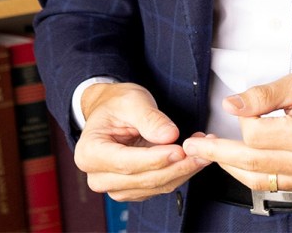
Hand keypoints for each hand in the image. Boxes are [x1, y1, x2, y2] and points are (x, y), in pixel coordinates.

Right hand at [73, 82, 209, 201]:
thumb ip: (150, 118)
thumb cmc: (116, 104)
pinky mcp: (132, 190)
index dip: (155, 158)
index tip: (180, 150)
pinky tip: (192, 157)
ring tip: (202, 149)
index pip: (126, 162)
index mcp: (89, 153)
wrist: (112, 111)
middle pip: (143, 178)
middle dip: (176, 165)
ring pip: (155, 186)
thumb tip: (169, 136)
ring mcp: (115, 187)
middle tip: (202, 149)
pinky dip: (178, 172)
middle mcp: (98, 176)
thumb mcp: (132, 101)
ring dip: (182, 170)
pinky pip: (160, 187)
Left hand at [181, 72, 291, 194]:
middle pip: (251, 163)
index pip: (255, 135)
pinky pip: (275, 185)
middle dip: (218, 153)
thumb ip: (262, 96)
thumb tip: (231, 105)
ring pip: (260, 180)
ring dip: (231, 167)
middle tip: (193, 145)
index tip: (236, 107)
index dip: (240, 119)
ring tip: (210, 153)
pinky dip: (253, 174)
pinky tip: (238, 161)